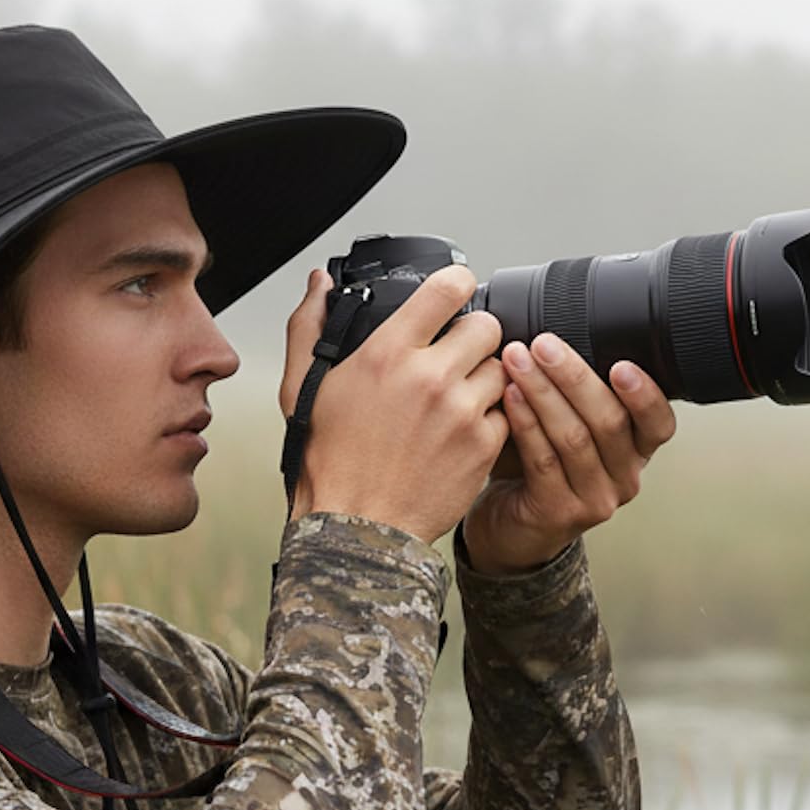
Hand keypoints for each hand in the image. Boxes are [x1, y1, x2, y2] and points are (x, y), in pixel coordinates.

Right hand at [277, 265, 509, 545]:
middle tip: (458, 354)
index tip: (458, 289)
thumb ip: (309, 326)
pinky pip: (506, 412)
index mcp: (387, 353)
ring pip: (501, 369)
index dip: (458, 282)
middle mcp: (430, 377)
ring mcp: (461, 412)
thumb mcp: (302, 388)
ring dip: (484, 378)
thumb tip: (318, 285)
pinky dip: (489, 418)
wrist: (357, 527)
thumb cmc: (329, 461)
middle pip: (487, 325)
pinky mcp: (482, 446)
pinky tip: (461, 430)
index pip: (447, 288)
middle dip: (474, 335)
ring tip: (457, 398)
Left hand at [460, 334, 676, 573]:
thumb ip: (578, 394)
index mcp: (636, 451)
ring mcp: (595, 499)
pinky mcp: (560, 513)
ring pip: (574, 438)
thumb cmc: (540, 469)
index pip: (659, 422)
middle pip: (609, 421)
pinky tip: (510, 396)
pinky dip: (526, 422)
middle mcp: (624, 477)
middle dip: (574, 377)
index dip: (645, 394)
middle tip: (543, 344)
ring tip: (517, 361)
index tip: (621, 363)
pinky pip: (544, 460)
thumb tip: (556, 333)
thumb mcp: (571, 428)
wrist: (511, 528)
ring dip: (543, 393)